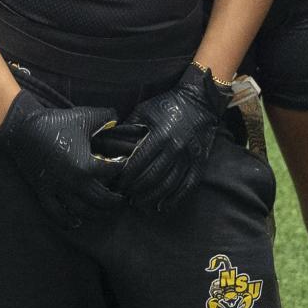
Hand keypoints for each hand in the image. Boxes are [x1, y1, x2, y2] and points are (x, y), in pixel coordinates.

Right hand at [0, 83, 122, 229]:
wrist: (23, 128)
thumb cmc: (56, 122)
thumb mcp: (85, 116)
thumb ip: (106, 116)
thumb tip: (118, 119)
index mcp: (87, 165)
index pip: (113, 172)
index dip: (123, 168)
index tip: (125, 166)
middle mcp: (74, 182)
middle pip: (102, 199)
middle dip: (115, 201)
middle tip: (122, 200)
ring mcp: (58, 189)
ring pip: (82, 210)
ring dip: (97, 214)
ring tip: (105, 212)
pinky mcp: (44, 192)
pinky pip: (56, 213)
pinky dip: (67, 221)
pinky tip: (76, 223)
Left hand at [118, 64, 229, 212]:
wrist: (198, 101)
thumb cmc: (166, 105)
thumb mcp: (143, 110)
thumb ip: (128, 128)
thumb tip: (107, 144)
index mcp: (160, 134)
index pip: (138, 163)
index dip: (125, 177)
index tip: (116, 185)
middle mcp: (175, 147)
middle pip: (152, 177)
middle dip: (136, 190)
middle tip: (125, 197)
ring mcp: (189, 157)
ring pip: (168, 185)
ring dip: (152, 197)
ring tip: (139, 203)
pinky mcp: (200, 162)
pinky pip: (187, 186)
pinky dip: (174, 199)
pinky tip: (162, 206)